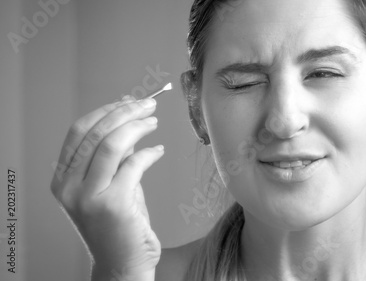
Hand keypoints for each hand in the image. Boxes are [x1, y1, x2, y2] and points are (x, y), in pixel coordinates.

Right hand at [50, 96, 163, 279]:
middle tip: (148, 104)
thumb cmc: (118, 224)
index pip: (79, 131)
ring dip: (137, 126)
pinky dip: (150, 152)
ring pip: (111, 144)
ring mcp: (88, 196)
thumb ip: (115, 153)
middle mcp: (70, 187)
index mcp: (63, 178)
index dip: (105, 111)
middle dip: (125, 112)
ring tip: (153, 121)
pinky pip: (134, 164)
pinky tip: (158, 150)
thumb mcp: (111, 182)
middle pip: (95, 132)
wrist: (123, 263)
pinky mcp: (113, 205)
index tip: (127, 101)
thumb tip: (125, 116)